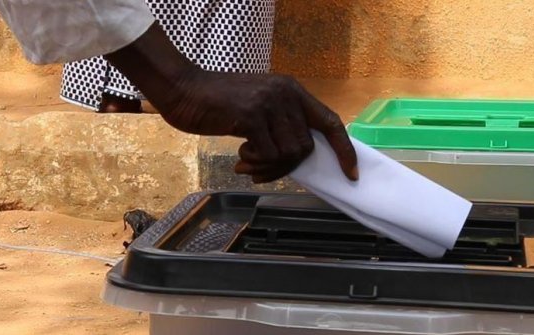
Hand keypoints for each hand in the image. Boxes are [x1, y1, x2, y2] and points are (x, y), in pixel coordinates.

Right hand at [106, 23, 356, 182]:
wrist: (183, 91)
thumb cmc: (218, 103)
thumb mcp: (259, 108)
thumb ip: (280, 126)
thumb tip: (297, 157)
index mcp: (292, 91)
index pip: (330, 121)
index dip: (344, 148)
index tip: (351, 172)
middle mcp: (286, 94)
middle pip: (305, 147)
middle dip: (285, 167)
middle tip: (259, 169)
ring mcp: (269, 103)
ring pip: (289, 154)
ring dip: (268, 167)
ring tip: (246, 163)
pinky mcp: (252, 116)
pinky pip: (269, 155)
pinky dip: (256, 164)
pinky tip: (239, 158)